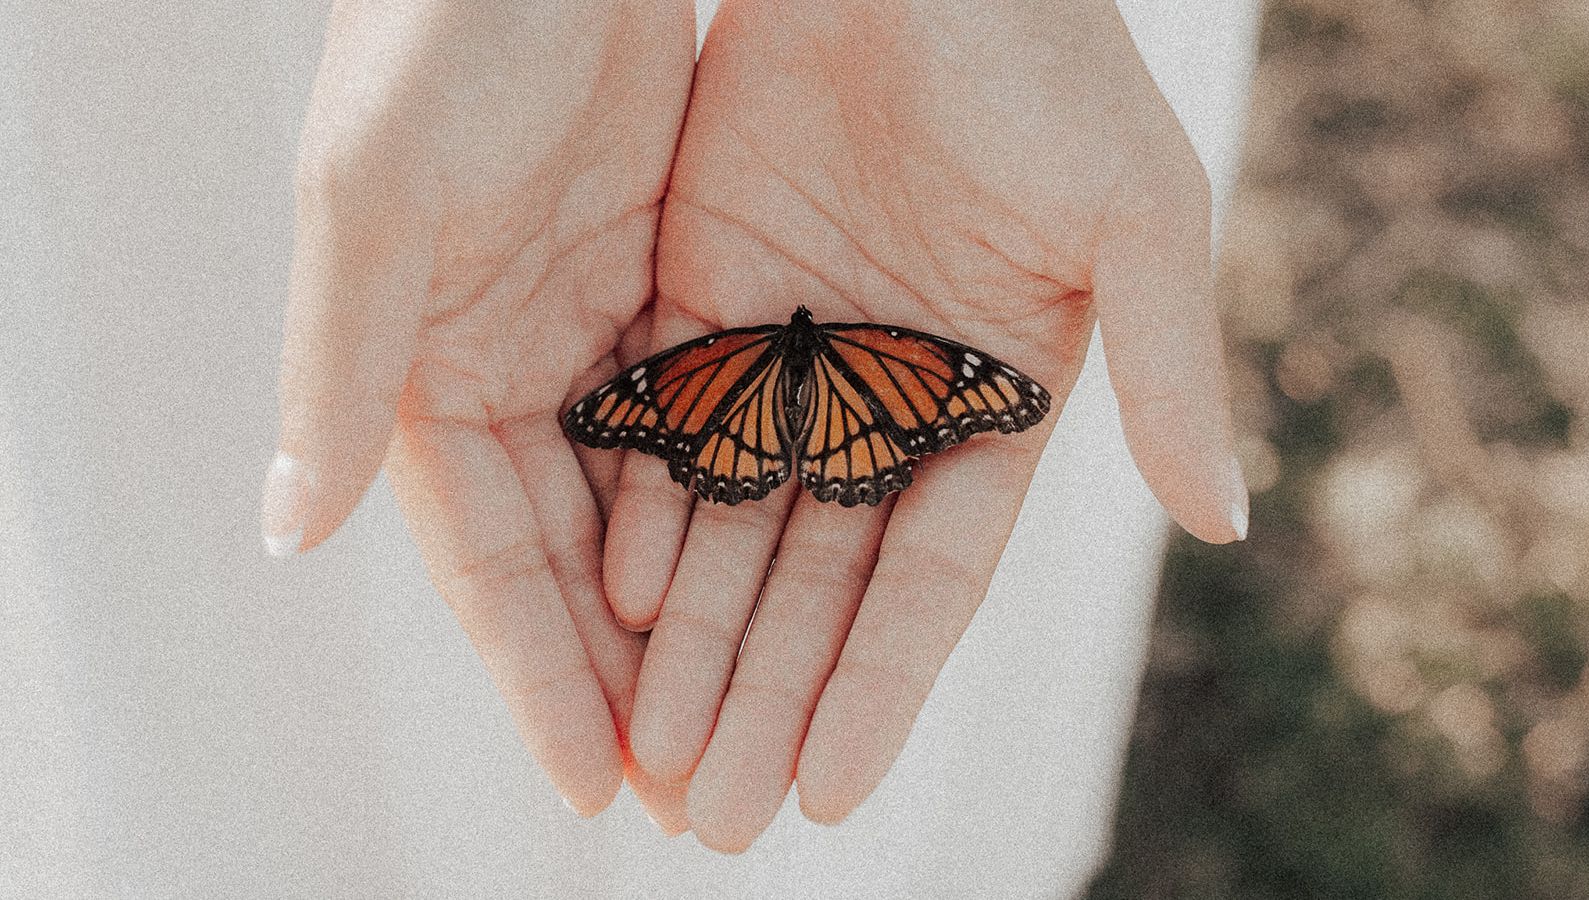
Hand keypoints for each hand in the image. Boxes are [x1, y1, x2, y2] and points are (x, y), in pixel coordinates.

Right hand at [260, 0, 695, 817]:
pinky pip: (715, 415)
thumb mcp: (377, 197)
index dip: (533, 678)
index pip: (487, 557)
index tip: (594, 789)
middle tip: (684, 795)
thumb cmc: (440, 34)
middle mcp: (509, 359)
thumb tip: (289, 527)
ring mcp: (596, 324)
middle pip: (575, 553)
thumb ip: (338, 364)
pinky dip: (740, 499)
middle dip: (622, 678)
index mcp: (424, 364)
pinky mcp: (675, 276)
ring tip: (742, 721)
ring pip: (652, 501)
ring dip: (689, 613)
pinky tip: (785, 579)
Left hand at [606, 0, 1248, 849]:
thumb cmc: (1046, 60)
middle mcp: (888, 394)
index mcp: (996, 397)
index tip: (829, 789)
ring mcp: (793, 349)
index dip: (881, 684)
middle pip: (819, 576)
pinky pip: (668, 425)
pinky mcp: (703, 293)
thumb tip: (1228, 522)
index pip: (933, 575)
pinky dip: (641, 509)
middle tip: (714, 818)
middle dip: (768, 695)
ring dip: (694, 636)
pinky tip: (611, 600)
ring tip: (653, 753)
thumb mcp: (1133, 214)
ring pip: (733, 521)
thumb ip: (1171, 368)